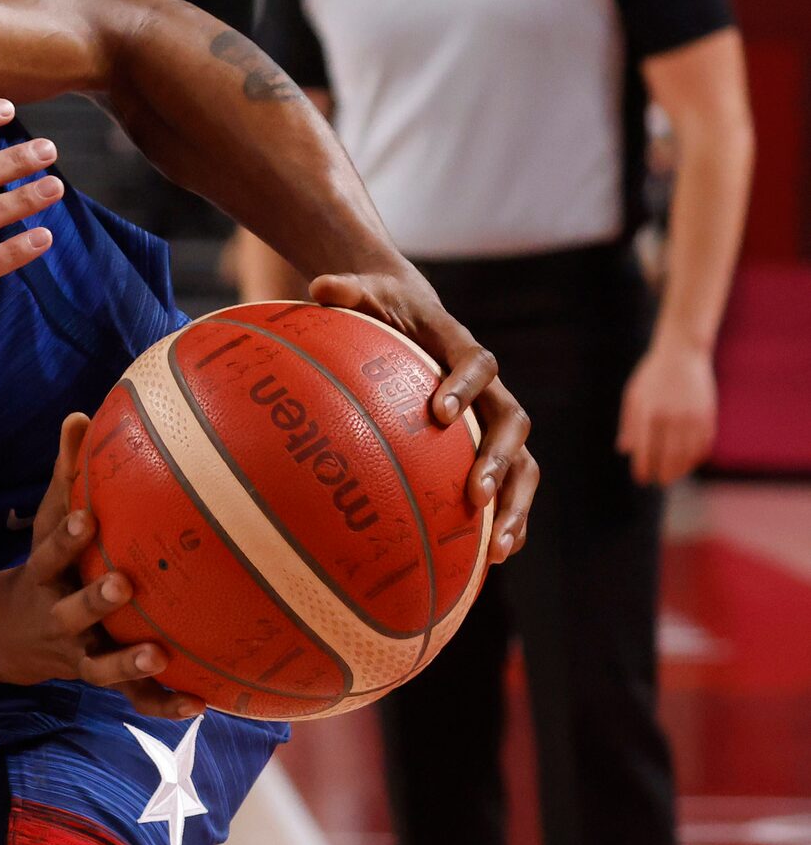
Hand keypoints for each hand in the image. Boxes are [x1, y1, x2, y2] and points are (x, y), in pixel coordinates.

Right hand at [0, 414, 203, 719]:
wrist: (7, 635)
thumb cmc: (47, 564)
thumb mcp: (46, 520)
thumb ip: (65, 473)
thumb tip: (79, 414)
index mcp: (45, 574)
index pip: (50, 551)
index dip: (66, 538)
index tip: (87, 518)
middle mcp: (57, 617)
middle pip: (72, 611)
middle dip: (95, 601)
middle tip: (123, 585)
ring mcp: (79, 653)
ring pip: (100, 665)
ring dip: (127, 662)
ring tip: (160, 654)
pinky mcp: (101, 677)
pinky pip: (131, 697)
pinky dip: (161, 704)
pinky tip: (198, 704)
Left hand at [307, 266, 536, 561]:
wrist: (413, 317)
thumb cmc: (384, 308)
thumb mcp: (366, 292)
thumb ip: (348, 291)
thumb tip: (320, 286)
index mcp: (461, 347)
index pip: (476, 363)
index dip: (464, 386)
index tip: (441, 412)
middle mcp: (491, 389)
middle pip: (513, 422)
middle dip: (499, 459)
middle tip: (475, 493)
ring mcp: (496, 421)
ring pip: (524, 463)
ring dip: (516, 504)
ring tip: (499, 548)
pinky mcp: (492, 449)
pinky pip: (512, 486)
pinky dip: (508, 519)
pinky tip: (494, 558)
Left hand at [618, 336, 715, 486]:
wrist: (682, 355)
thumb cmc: (652, 377)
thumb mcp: (633, 396)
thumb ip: (630, 425)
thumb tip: (625, 451)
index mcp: (648, 412)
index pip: (645, 450)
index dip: (643, 468)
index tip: (641, 479)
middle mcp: (671, 417)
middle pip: (669, 456)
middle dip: (664, 473)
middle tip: (659, 482)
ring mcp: (692, 417)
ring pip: (689, 454)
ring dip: (681, 469)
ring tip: (673, 476)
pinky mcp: (708, 415)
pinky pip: (704, 444)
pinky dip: (697, 457)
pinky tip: (689, 462)